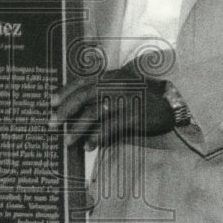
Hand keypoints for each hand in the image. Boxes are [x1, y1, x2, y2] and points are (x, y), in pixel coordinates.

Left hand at [49, 54, 173, 148]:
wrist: (171, 104)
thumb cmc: (142, 98)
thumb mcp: (122, 89)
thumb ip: (102, 93)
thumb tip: (77, 108)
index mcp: (111, 76)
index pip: (83, 81)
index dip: (66, 91)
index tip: (51, 102)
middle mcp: (117, 85)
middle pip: (85, 96)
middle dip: (65, 111)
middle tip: (51, 124)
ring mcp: (126, 99)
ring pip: (95, 113)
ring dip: (78, 128)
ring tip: (67, 141)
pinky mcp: (134, 116)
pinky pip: (111, 127)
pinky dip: (97, 137)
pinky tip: (89, 146)